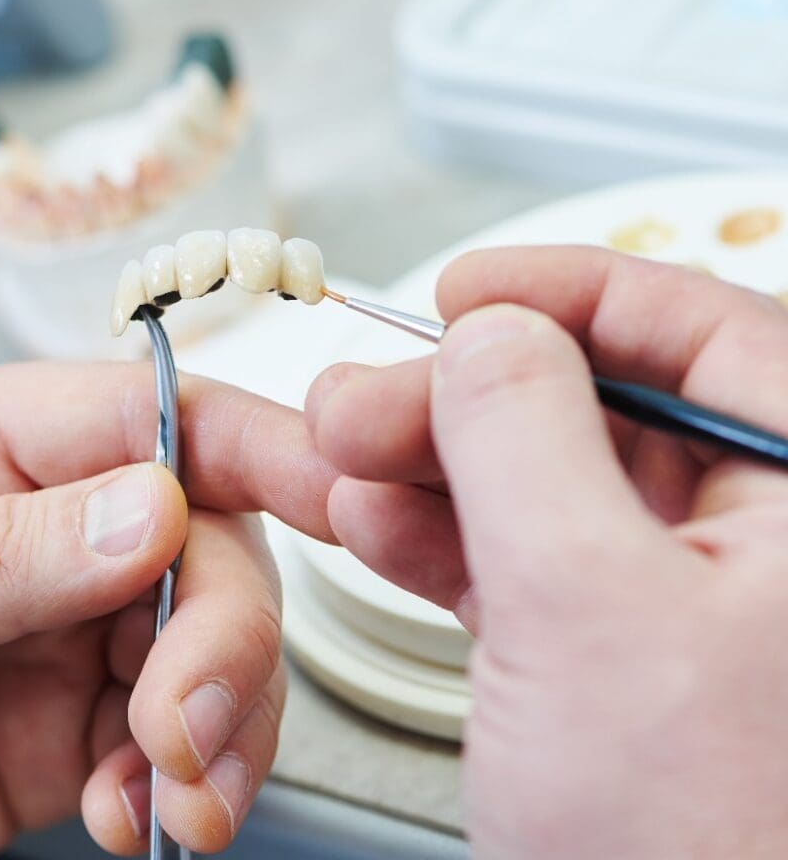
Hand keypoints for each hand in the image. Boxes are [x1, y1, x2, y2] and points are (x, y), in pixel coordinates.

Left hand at [0, 362, 334, 857]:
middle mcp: (46, 520)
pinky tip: (139, 814)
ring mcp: (68, 623)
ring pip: (213, 641)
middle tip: (193, 726)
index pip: (155, 417)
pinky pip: (175, 733)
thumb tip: (156, 510)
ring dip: (225, 722)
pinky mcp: (75, 718)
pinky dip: (182, 781)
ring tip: (178, 799)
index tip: (341, 493)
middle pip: (209, 540)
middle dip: (227, 634)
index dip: (263, 444)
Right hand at [306, 247, 787, 857]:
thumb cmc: (705, 859)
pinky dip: (449, 540)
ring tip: (347, 462)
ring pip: (554, 485)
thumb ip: (526, 440)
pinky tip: (381, 526)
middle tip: (363, 397)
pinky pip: (533, 563)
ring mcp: (694, 607)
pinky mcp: (626, 662)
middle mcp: (772, 545)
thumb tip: (489, 336)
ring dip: (437, 466)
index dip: (568, 292)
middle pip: (604, 407)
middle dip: (464, 396)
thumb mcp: (589, 611)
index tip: (463, 290)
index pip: (701, 332)